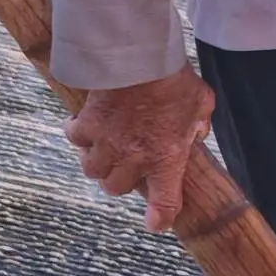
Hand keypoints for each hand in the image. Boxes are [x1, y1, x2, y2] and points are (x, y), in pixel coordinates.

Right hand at [65, 64, 215, 231]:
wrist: (140, 55)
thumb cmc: (173, 78)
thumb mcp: (201, 101)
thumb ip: (200, 124)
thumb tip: (198, 133)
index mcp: (166, 159)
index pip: (164, 207)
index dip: (158, 218)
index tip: (154, 220)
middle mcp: (133, 160)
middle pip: (117, 189)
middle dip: (121, 178)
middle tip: (127, 160)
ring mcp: (107, 145)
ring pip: (93, 171)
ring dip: (98, 161)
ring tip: (104, 146)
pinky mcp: (87, 125)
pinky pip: (75, 140)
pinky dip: (78, 134)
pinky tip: (83, 124)